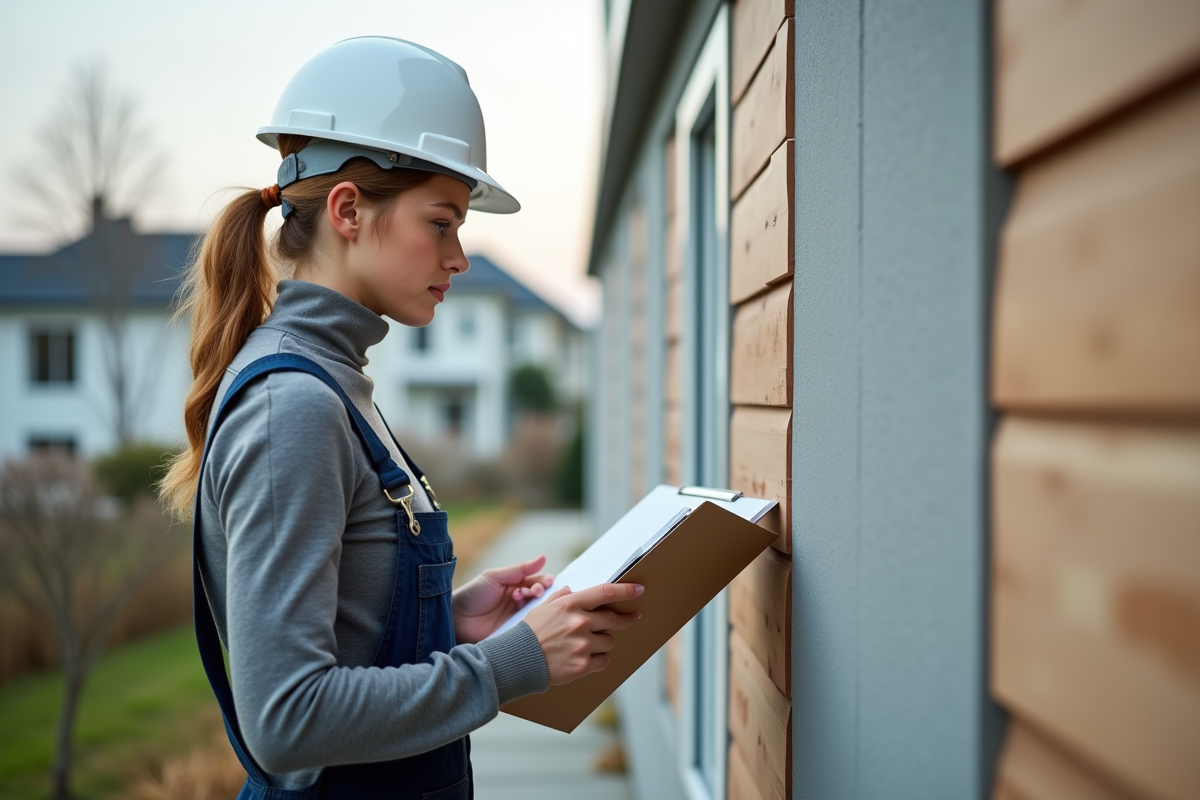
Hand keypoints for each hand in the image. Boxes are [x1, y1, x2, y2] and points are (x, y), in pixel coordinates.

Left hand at [452, 555, 554, 643]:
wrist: (456, 619)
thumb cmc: (473, 594)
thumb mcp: (495, 577)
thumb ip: (519, 569)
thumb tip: (543, 557)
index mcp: (515, 585)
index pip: (536, 581)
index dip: (544, 581)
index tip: (547, 581)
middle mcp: (518, 601)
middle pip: (540, 596)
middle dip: (540, 591)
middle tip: (535, 592)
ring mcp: (517, 617)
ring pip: (537, 611)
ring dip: (536, 604)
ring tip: (523, 599)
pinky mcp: (515, 632)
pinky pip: (529, 627)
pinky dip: (533, 621)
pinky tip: (529, 617)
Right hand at [523, 583, 642, 684]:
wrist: (517, 661)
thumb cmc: (529, 633)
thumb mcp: (542, 608)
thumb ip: (560, 598)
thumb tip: (572, 590)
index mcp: (571, 605)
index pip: (606, 593)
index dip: (626, 591)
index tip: (639, 590)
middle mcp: (580, 622)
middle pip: (614, 619)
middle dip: (624, 619)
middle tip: (631, 618)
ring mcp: (583, 645)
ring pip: (609, 641)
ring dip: (603, 642)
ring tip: (587, 644)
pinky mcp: (583, 665)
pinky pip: (603, 660)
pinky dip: (597, 660)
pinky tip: (585, 659)